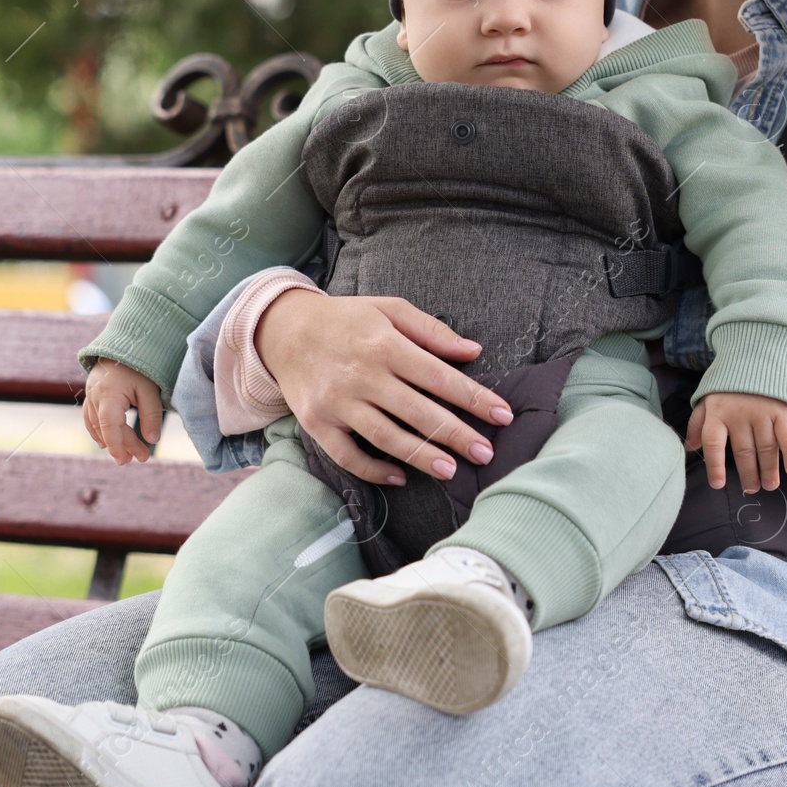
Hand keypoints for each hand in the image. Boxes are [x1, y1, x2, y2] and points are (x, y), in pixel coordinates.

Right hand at [83, 358, 162, 465]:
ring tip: (126, 455)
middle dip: (122, 445)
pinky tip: (106, 443)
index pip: (109, 426)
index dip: (118, 445)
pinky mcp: (91, 393)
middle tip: (140, 458)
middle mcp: (94, 396)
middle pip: (105, 428)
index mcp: (108, 394)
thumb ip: (151, 415)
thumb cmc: (140, 366)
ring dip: (110, 441)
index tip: (129, 458)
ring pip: (96, 424)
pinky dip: (98, 430)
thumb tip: (152, 440)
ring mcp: (90, 394)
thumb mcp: (150, 390)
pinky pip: (90, 417)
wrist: (126, 343)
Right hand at [255, 289, 513, 486]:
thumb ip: (432, 331)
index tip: (503, 416)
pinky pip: (347, 455)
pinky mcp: (316, 423)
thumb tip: (473, 350)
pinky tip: (400, 477)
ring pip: (386, 437)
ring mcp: (337, 402)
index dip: (474, 398)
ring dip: (421, 456)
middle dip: (456, 435)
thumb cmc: (347, 319)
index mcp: (385, 344)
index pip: (440, 377)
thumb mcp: (389, 309)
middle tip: (486, 454)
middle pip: (418, 412)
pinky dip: (373, 469)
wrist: (283, 329)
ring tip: (451, 471)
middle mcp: (362, 375)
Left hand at [685, 392, 786, 493]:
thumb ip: (697, 424)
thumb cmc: (728, 385)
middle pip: (743, 451)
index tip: (718, 484)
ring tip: (769, 485)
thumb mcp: (706, 400)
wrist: (755, 356)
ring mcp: (762, 412)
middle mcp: (739, 414)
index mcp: (717, 413)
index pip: (714, 443)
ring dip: (768, 469)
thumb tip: (689, 448)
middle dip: (748, 473)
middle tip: (751, 489)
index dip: (715, 465)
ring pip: (765, 448)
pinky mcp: (782, 410)